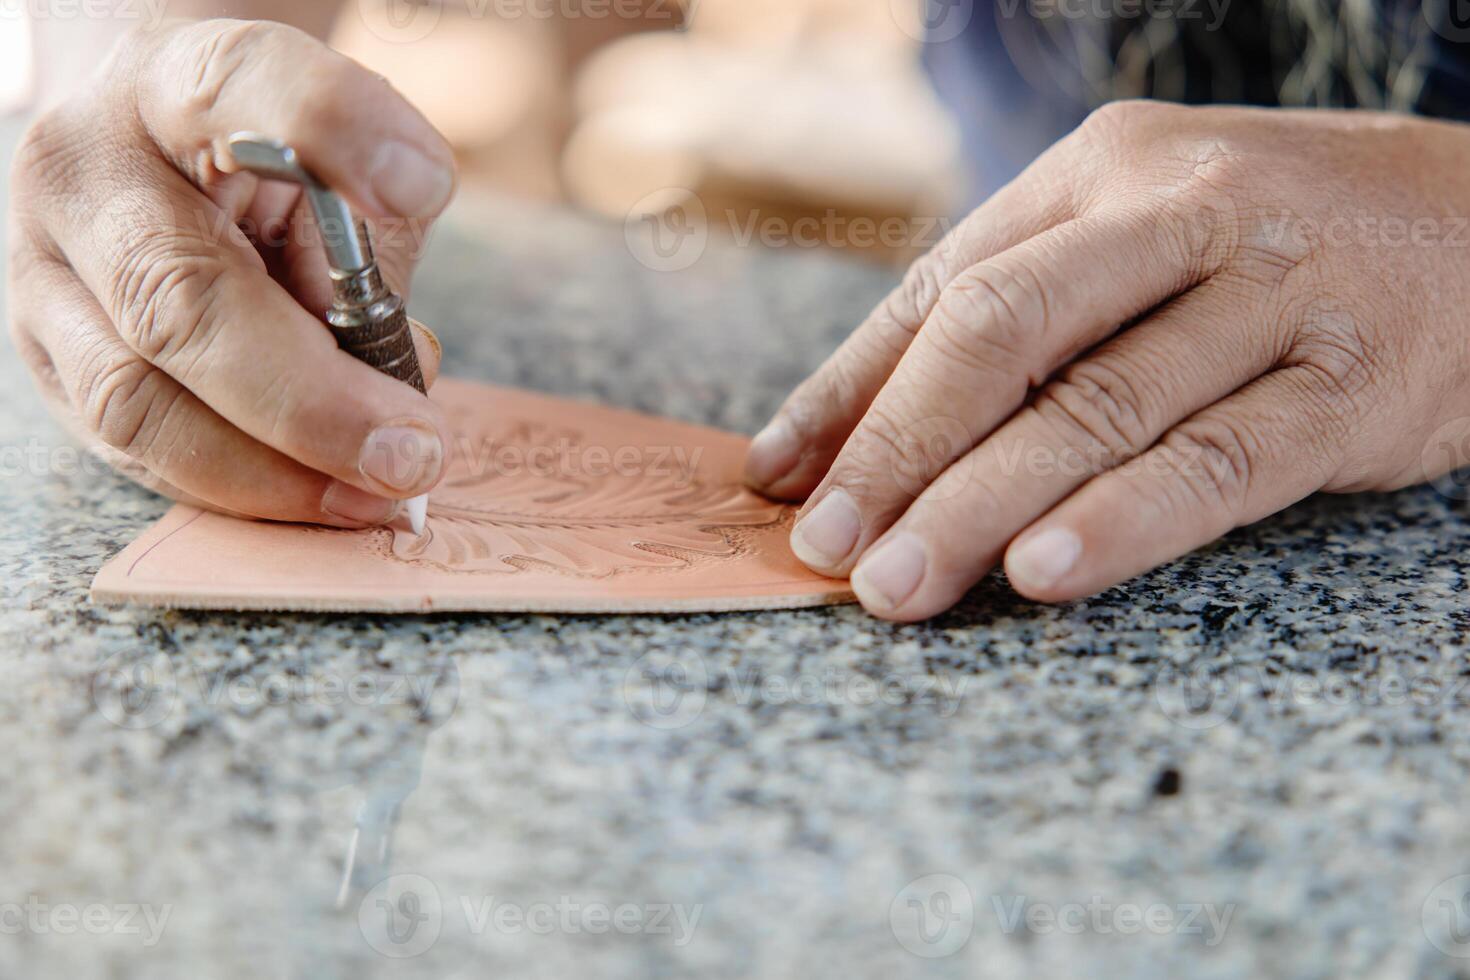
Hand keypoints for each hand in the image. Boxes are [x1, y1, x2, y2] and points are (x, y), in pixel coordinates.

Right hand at [8, 19, 455, 526]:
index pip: (236, 85)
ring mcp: (46, 272)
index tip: (415, 182)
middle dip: (310, 403)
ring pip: (136, 402)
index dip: (329, 130)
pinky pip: (136, 450)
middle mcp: (85, 173)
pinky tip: (316, 493)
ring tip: (373, 494)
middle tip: (411, 456)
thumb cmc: (274, 163)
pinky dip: (240, 486)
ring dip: (272, 474)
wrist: (154, 142)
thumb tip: (395, 382)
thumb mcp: (345, 163)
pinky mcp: (47, 357)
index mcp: (171, 87)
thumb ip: (372, 244)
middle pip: (178, 299)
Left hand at [745, 101, 1469, 619]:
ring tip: (899, 583)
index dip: (848, 392)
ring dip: (981, 503)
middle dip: (897, 450)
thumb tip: (832, 441)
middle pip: (1003, 332)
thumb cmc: (1271, 249)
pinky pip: (1221, 459)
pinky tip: (1047, 570)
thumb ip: (1005, 322)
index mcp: (1100, 171)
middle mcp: (1181, 212)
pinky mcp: (1356, 382)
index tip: (776, 482)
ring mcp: (1276, 292)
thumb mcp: (1135, 242)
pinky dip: (1125, 520)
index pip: (941, 288)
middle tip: (826, 550)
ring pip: (1101, 404)